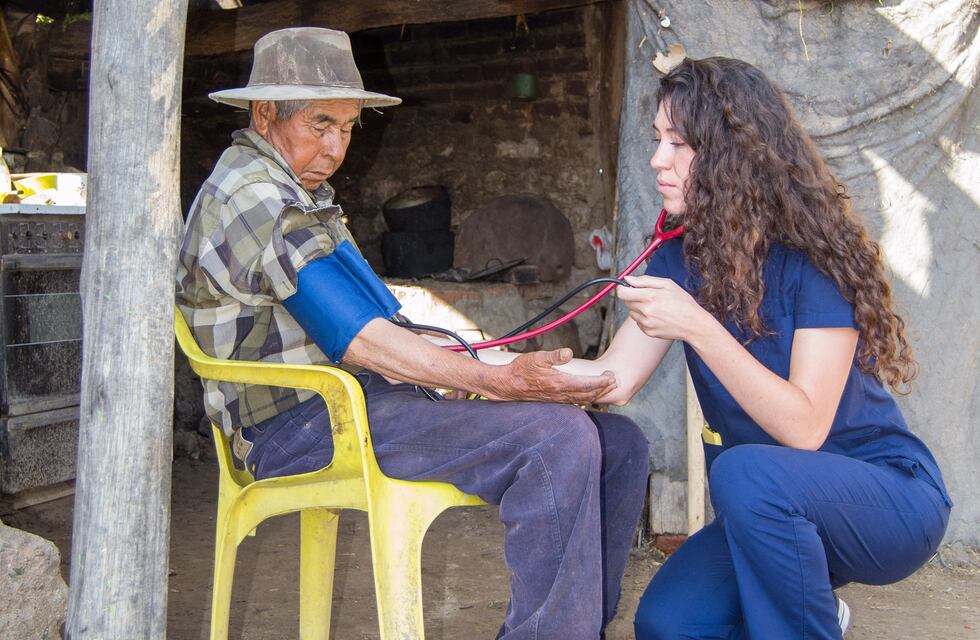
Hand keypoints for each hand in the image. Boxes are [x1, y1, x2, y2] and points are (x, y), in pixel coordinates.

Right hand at [486, 348, 616, 403]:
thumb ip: (554, 356)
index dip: (601, 382)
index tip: (611, 376)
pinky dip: (584, 397)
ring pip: (582, 399)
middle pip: (588, 394)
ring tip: (604, 386)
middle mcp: (560, 394)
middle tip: (613, 381)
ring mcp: (557, 399)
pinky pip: (574, 400)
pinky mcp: (553, 399)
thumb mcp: (536, 358)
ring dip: (595, 394)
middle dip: (603, 389)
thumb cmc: (520, 370)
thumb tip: (568, 352)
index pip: (587, 385)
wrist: (507, 385)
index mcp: (559, 383)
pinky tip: (586, 393)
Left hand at [617, 275, 708, 340]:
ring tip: (655, 307)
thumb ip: (645, 280)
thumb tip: (627, 279)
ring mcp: (646, 323)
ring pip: (632, 312)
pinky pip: (638, 322)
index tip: (627, 287)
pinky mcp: (648, 332)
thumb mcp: (667, 284)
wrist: (693, 324)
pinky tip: (657, 316)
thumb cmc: (683, 302)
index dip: (622, 288)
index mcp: (650, 297)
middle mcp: (646, 311)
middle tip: (648, 296)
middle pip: (626, 302)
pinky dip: (644, 318)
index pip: (622, 293)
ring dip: (638, 308)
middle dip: (633, 297)